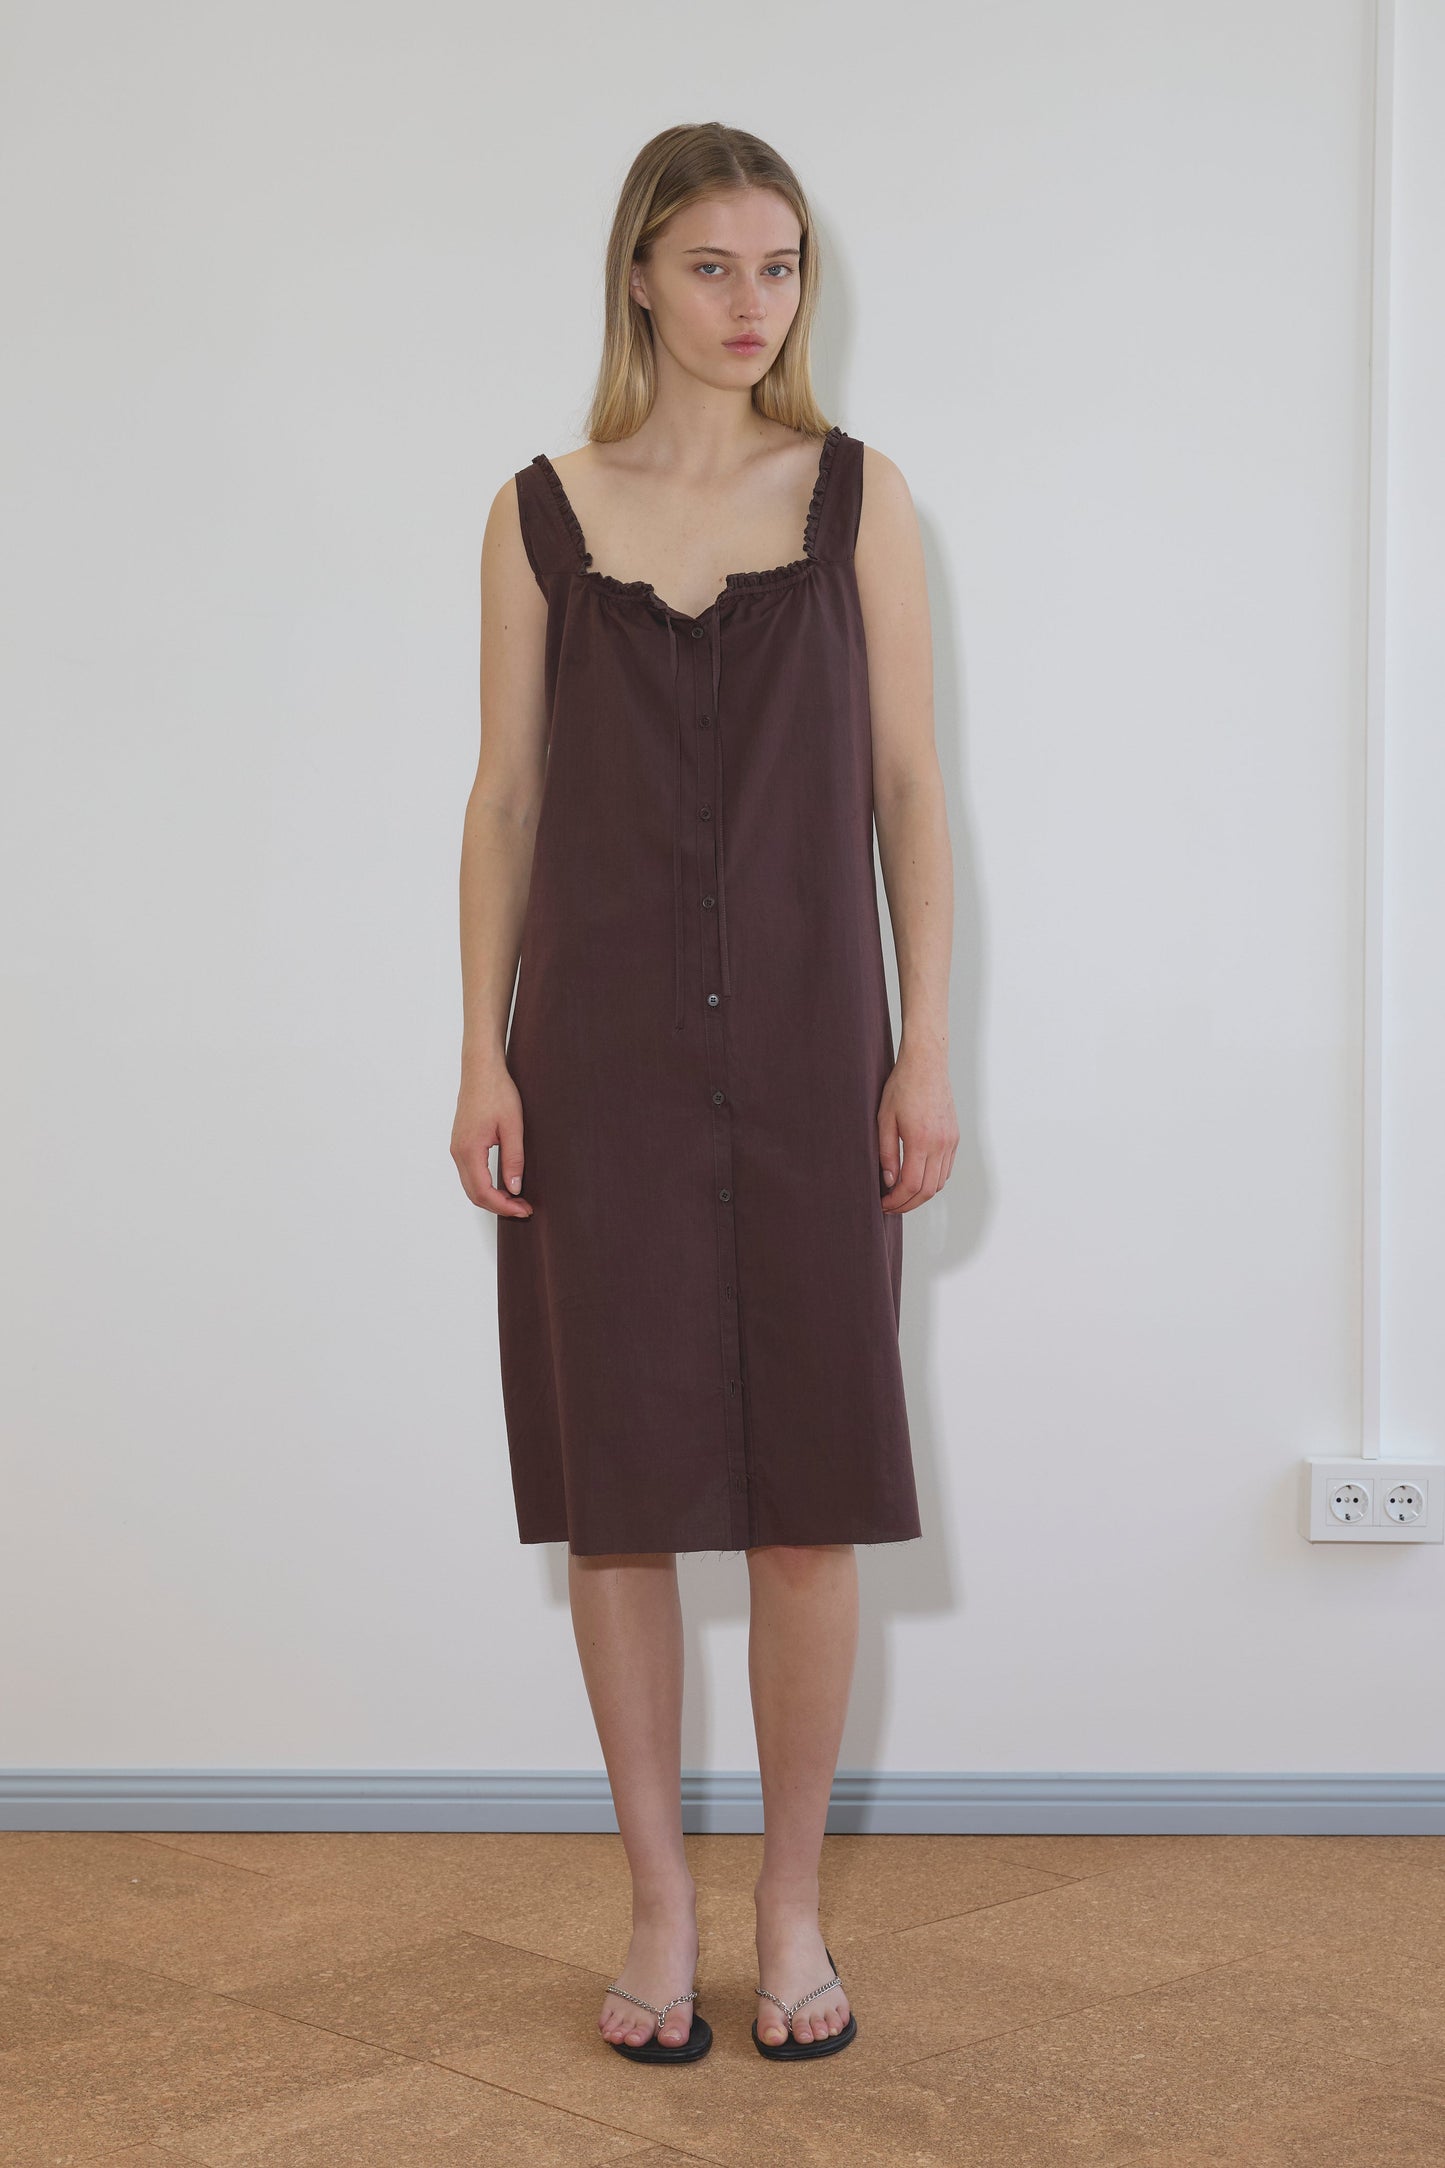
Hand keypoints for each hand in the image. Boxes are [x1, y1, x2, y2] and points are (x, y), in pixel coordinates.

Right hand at [451, 1060, 533, 1217]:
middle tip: (523, 1208)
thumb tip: (514, 1189)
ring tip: (516, 1199)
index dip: (504, 1206)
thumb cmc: (497, 1092)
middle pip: (474, 1194)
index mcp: (469, 1150)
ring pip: (471, 1185)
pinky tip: (503, 1184)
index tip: (524, 1209)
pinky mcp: (461, 1143)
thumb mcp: (513, 1127)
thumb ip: (514, 1159)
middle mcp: (458, 1152)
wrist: (481, 1070)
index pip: (483, 1192)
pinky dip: (485, 1185)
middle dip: (498, 1206)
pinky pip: (470, 1173)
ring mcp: (457, 1148)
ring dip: (491, 1197)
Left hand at [877, 1045, 957, 1213]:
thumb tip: (889, 1182)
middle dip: (908, 1204)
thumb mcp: (884, 1120)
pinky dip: (932, 1181)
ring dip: (920, 1194)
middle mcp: (940, 1144)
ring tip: (901, 1194)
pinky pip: (946, 1169)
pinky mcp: (954, 1137)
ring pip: (939, 1183)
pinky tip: (916, 1178)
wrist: (926, 1065)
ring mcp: (950, 1142)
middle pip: (927, 1190)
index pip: (911, 1185)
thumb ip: (886, 1154)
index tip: (883, 1203)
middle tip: (890, 1206)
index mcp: (920, 1140)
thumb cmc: (901, 1087)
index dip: (897, 1201)